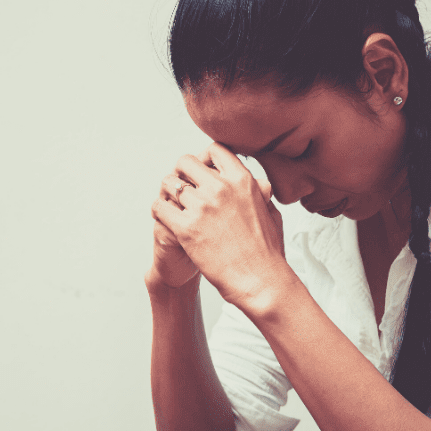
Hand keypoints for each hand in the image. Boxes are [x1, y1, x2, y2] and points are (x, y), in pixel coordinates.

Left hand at [151, 143, 288, 305]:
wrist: (260, 280)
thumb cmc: (268, 252)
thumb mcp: (271, 213)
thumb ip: (261, 194)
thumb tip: (261, 186)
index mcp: (242, 180)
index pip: (215, 149)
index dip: (205, 158)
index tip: (202, 171)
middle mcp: (221, 188)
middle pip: (186, 162)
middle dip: (182, 173)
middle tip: (183, 188)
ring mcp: (202, 207)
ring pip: (169, 183)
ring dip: (168, 192)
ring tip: (172, 204)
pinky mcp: (186, 228)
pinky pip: (160, 207)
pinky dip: (159, 211)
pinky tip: (166, 219)